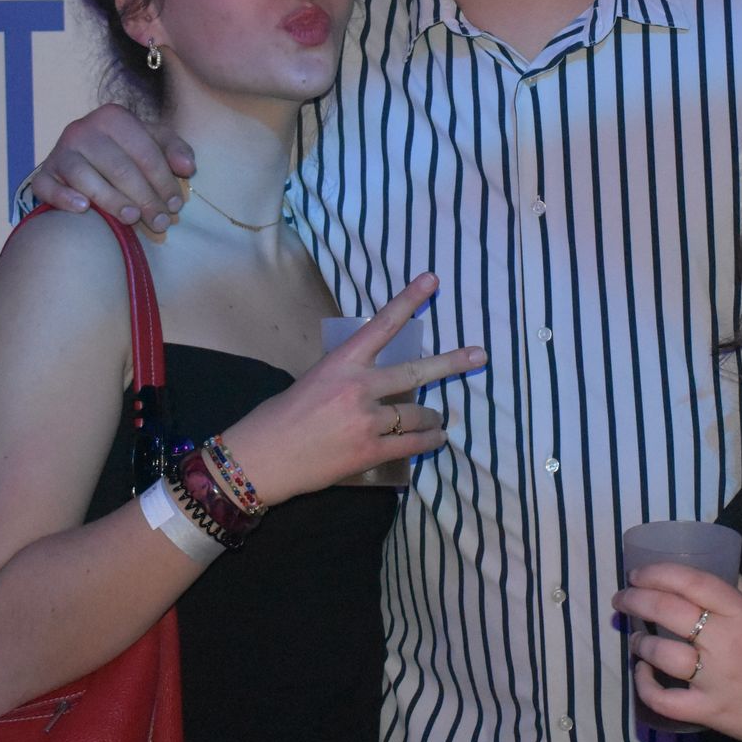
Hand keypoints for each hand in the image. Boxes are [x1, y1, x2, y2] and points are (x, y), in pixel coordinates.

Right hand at [30, 103, 194, 229]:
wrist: (81, 158)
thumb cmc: (124, 152)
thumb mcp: (152, 142)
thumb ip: (175, 150)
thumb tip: (188, 168)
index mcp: (114, 117)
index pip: (145, 152)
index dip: (164, 180)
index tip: (176, 205)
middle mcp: (83, 129)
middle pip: (119, 167)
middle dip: (144, 198)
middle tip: (160, 222)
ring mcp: (60, 151)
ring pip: (85, 176)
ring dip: (111, 201)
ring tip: (131, 219)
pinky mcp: (43, 174)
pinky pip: (48, 186)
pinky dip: (64, 197)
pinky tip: (84, 210)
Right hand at [218, 275, 485, 502]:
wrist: (261, 460)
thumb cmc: (280, 417)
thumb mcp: (313, 381)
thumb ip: (347, 375)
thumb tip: (375, 379)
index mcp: (341, 363)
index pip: (382, 325)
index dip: (409, 301)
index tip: (433, 281)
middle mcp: (358, 388)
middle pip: (416, 372)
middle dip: (452, 363)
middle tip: (479, 355)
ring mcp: (367, 421)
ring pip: (418, 414)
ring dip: (433, 418)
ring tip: (439, 420)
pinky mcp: (370, 452)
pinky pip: (413, 445)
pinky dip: (428, 441)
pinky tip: (436, 439)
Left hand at [612, 563, 741, 741]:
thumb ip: (739, 590)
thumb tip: (713, 565)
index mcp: (740, 613)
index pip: (692, 582)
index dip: (658, 573)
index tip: (637, 573)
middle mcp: (725, 642)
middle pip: (669, 611)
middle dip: (636, 600)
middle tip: (622, 599)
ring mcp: (715, 679)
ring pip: (663, 653)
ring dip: (641, 642)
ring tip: (636, 638)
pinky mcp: (709, 711)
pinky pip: (665, 700)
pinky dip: (645, 686)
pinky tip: (641, 673)